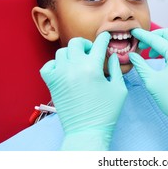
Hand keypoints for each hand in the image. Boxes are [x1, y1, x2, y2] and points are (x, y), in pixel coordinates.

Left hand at [40, 32, 127, 149]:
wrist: (87, 131)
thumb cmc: (106, 112)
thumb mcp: (119, 89)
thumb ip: (116, 69)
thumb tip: (112, 56)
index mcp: (92, 67)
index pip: (99, 44)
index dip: (104, 38)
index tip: (106, 38)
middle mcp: (74, 67)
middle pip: (76, 42)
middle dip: (86, 43)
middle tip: (91, 51)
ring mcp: (60, 75)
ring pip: (62, 52)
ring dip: (72, 53)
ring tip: (78, 61)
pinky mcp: (52, 84)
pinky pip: (48, 65)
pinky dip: (55, 64)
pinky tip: (64, 69)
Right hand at [129, 28, 167, 149]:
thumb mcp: (151, 80)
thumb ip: (140, 65)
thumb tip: (132, 55)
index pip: (156, 40)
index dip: (143, 36)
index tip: (133, 32)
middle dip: (154, 36)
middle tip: (141, 44)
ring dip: (162, 42)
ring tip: (149, 53)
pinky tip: (161, 56)